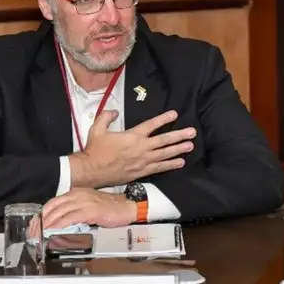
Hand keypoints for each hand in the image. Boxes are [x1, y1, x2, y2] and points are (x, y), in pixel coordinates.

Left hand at [43, 188, 136, 228]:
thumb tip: (59, 222)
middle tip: (33, 232)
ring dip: (48, 224)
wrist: (128, 207)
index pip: (53, 203)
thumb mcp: (88, 206)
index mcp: (76, 193)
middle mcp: (78, 195)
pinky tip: (54, 231)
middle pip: (53, 207)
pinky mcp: (91, 211)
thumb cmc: (109, 209)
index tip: (34, 225)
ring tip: (40, 234)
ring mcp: (84, 202)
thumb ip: (74, 211)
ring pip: (59, 212)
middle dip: (41, 221)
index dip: (42, 215)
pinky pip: (70, 218)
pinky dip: (60, 225)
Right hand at [71, 110, 194, 187]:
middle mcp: (141, 148)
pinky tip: (180, 163)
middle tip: (192, 133)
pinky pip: (159, 168)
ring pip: (165, 154)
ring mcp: (143, 161)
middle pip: (164, 140)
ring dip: (179, 149)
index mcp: (132, 136)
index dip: (164, 119)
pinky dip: (170, 165)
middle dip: (179, 135)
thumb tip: (115, 111)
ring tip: (190, 146)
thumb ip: (106, 116)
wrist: (91, 170)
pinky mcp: (141, 172)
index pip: (151, 125)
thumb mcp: (97, 128)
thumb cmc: (94, 150)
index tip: (175, 114)